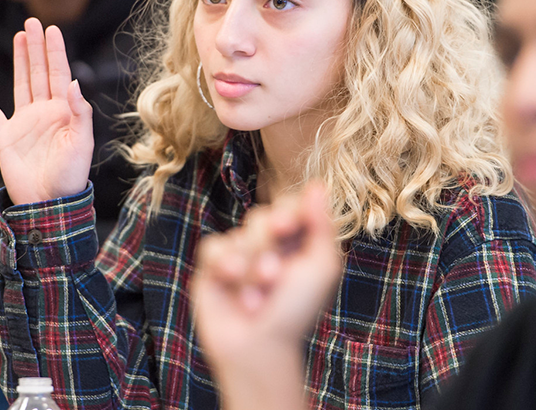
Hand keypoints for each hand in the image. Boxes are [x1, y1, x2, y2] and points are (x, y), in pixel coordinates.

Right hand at [0, 17, 93, 205]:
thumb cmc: (70, 176)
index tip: (52, 29)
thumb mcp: (82, 143)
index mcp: (64, 112)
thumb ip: (80, 113)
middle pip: (39, 72)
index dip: (55, 51)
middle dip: (36, 47)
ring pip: (21, 84)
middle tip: (32, 22)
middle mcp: (44, 113)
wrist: (48, 203)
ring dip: (20, 62)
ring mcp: (24, 123)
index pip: (59, 74)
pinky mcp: (6, 138)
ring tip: (19, 38)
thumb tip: (75, 83)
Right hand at [190, 184, 342, 409]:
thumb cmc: (295, 312)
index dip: (288, 211)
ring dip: (251, 267)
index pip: (291, 206)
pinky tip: (232, 283)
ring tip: (258, 297)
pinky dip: (226, 265)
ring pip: (239, 234)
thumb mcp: (321, 268)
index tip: (289, 225)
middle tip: (275, 274)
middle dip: (269, 245)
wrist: (258, 349)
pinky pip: (214, 246)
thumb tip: (318, 185)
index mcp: (299, 242)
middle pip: (262, 216)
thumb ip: (322, 226)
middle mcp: (269, 244)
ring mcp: (240, 254)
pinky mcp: (213, 266)